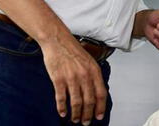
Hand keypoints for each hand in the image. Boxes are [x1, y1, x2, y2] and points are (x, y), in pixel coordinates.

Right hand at [0, 0, 106, 124]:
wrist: (58, 40)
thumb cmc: (73, 50)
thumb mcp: (89, 61)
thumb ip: (93, 76)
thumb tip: (96, 92)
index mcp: (94, 70)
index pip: (101, 93)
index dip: (101, 107)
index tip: (99, 116)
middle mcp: (84, 75)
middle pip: (89, 101)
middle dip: (88, 114)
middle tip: (86, 122)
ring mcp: (71, 77)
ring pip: (76, 102)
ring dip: (76, 114)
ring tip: (75, 119)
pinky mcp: (58, 79)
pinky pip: (61, 98)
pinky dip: (62, 108)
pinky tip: (62, 113)